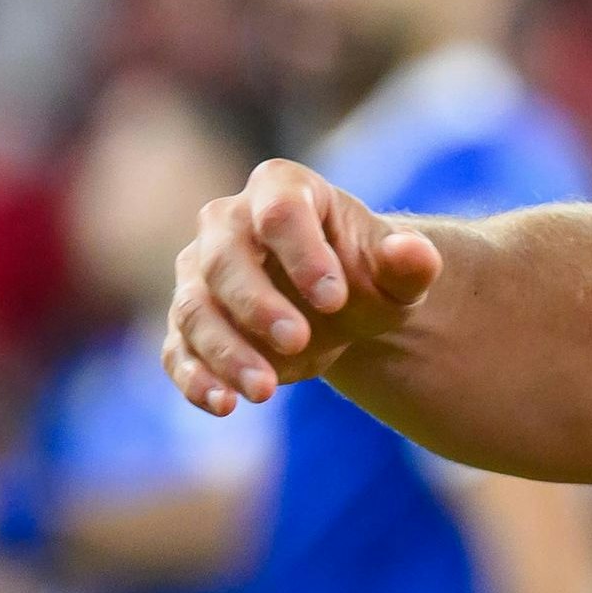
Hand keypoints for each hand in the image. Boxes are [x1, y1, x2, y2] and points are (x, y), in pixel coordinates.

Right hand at [166, 158, 444, 413]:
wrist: (338, 308)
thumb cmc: (366, 275)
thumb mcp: (397, 272)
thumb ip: (409, 262)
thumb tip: (413, 252)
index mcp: (281, 189)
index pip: (280, 212)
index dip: (303, 254)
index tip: (334, 299)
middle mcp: (226, 223)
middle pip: (224, 259)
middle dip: (256, 304)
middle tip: (297, 341)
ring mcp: (198, 273)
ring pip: (195, 309)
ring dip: (226, 351)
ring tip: (263, 391)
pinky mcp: (187, 323)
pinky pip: (178, 349)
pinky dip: (195, 378)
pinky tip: (223, 403)